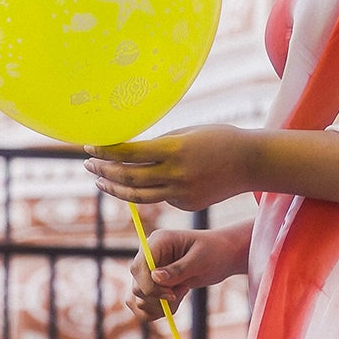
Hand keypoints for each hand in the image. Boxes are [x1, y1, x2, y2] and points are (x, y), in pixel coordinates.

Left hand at [86, 129, 258, 211]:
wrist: (251, 163)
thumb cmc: (218, 139)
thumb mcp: (185, 133)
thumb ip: (157, 144)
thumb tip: (128, 151)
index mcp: (174, 150)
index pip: (129, 154)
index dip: (105, 152)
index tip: (89, 147)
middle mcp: (175, 175)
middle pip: (128, 179)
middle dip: (104, 172)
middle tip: (88, 165)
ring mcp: (181, 193)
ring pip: (138, 197)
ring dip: (115, 189)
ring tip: (100, 181)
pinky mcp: (186, 205)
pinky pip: (159, 198)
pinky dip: (145, 191)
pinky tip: (138, 183)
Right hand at [124, 223, 249, 320]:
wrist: (222, 256)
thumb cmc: (215, 252)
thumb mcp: (201, 260)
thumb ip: (178, 270)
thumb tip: (155, 277)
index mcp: (157, 242)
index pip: (139, 268)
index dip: (151, 286)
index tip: (172, 295)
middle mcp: (148, 255)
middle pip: (137, 286)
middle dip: (158, 298)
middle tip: (182, 293)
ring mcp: (148, 271)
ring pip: (137, 298)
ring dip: (158, 306)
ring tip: (181, 294)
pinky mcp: (152, 284)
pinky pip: (141, 305)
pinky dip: (155, 311)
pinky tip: (174, 303)